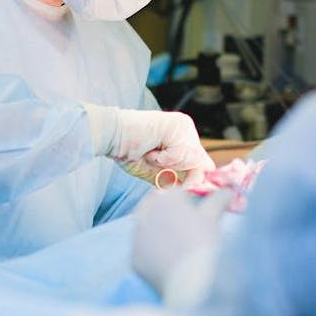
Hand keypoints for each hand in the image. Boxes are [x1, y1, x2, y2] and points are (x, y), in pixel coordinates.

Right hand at [83, 105, 215, 177]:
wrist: (111, 136)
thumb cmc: (129, 152)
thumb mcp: (158, 171)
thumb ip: (179, 178)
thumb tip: (199, 189)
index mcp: (184, 139)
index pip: (203, 164)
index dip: (196, 180)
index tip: (186, 190)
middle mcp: (187, 130)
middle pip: (202, 164)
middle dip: (182, 175)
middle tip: (159, 168)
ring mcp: (184, 126)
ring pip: (192, 160)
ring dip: (168, 165)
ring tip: (151, 154)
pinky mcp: (178, 125)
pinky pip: (180, 154)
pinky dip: (162, 159)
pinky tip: (150, 150)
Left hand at [132, 188, 231, 296]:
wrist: (188, 281)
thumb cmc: (203, 244)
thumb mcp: (213, 218)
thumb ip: (218, 200)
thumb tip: (228, 192)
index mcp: (166, 196)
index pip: (175, 192)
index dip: (186, 201)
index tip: (196, 212)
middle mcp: (146, 211)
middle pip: (156, 206)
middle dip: (167, 212)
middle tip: (185, 226)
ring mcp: (137, 235)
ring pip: (147, 228)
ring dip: (158, 231)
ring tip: (177, 245)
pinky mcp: (135, 258)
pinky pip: (144, 251)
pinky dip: (154, 253)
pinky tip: (168, 262)